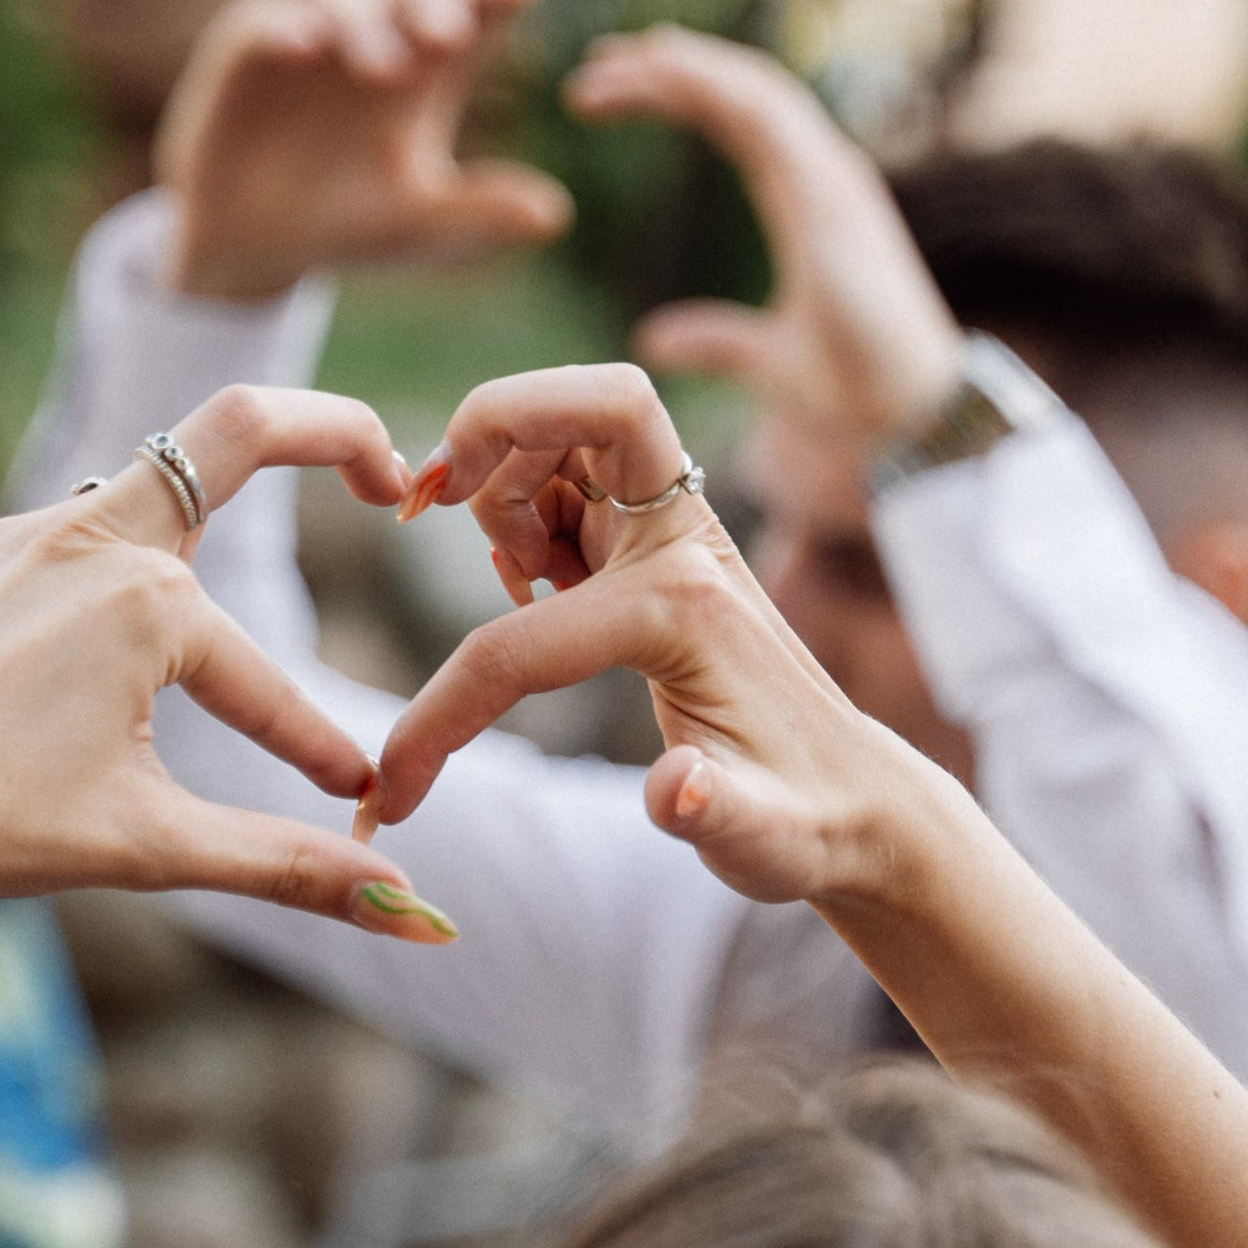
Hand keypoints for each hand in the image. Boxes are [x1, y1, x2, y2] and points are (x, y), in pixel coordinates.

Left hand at [0, 388, 458, 948]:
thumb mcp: (153, 848)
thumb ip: (290, 870)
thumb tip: (424, 921)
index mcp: (153, 601)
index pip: (269, 686)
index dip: (318, 749)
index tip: (360, 799)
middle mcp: (87, 535)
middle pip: (237, 433)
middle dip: (329, 431)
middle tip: (388, 463)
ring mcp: (7, 536)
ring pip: (124, 508)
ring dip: (179, 544)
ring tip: (205, 589)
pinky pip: (33, 560)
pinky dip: (73, 601)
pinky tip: (52, 669)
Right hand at [157, 0, 572, 300]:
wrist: (255, 242)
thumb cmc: (349, 224)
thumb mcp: (418, 223)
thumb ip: (480, 212)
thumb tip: (556, 216)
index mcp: (429, 65)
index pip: (472, 3)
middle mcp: (377, 32)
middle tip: (447, 33)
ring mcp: (314, 31)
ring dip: (366, 22)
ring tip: (381, 71)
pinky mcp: (251, 43)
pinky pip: (268, 17)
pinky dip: (286, 25)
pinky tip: (303, 44)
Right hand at [375, 361, 944, 904]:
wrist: (851, 799)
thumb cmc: (804, 824)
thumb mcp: (764, 841)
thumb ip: (712, 814)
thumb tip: (672, 791)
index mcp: (687, 610)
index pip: (523, 642)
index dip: (442, 715)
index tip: (396, 785)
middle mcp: (687, 544)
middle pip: (591, 406)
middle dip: (496, 427)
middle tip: (430, 501)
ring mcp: (676, 531)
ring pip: (573, 429)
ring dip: (508, 475)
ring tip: (516, 580)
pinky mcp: (659, 540)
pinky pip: (574, 469)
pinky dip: (527, 499)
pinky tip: (535, 582)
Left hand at [563, 26, 963, 454]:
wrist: (910, 419)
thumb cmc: (855, 391)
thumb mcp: (764, 362)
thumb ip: (714, 341)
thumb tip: (652, 337)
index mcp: (805, 201)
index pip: (736, 122)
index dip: (679, 95)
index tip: (607, 92)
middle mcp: (822, 175)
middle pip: (741, 93)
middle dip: (670, 69)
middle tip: (595, 64)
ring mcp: (833, 180)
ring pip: (754, 90)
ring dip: (687, 68)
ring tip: (619, 62)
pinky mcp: (834, 197)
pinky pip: (772, 119)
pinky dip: (720, 87)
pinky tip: (670, 71)